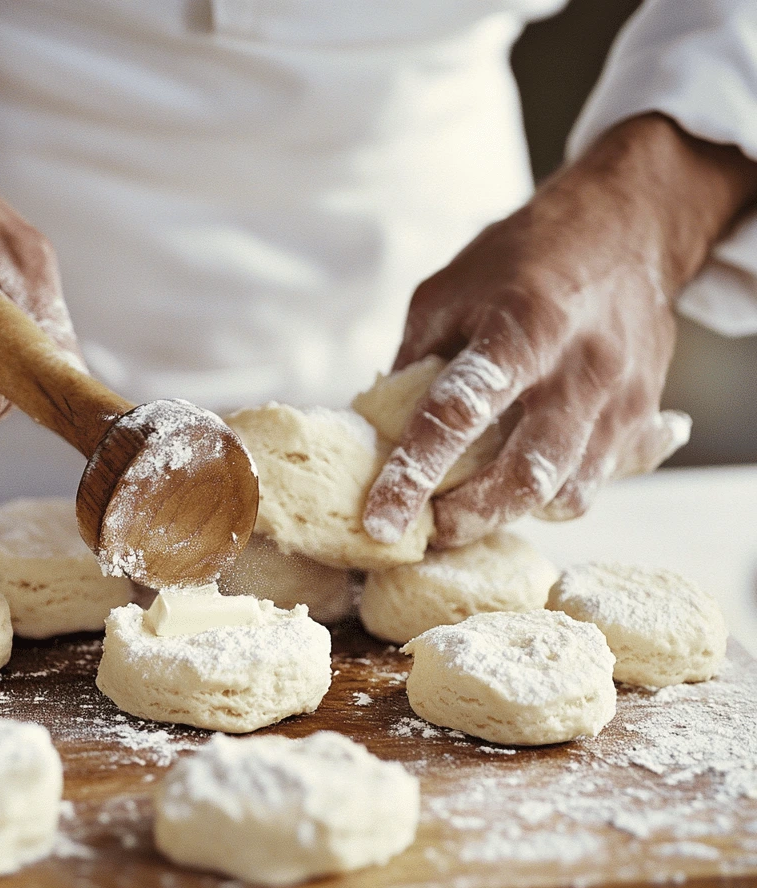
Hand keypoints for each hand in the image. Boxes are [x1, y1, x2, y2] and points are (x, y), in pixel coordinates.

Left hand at [364, 115, 756, 547]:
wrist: (627, 228)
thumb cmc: (521, 259)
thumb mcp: (449, 291)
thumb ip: (415, 361)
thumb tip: (377, 433)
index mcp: (520, 328)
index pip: (456, 415)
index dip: (412, 475)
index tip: (379, 522)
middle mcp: (577, 369)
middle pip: (524, 475)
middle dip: (470, 517)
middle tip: (432, 529)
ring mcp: (618, 399)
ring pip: (567, 493)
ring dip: (510, 515)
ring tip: (470, 511)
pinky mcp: (641, 417)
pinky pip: (594, 482)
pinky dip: (550, 499)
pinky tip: (519, 488)